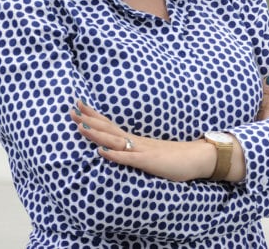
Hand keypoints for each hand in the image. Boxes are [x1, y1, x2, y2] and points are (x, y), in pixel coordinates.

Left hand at [70, 100, 214, 181]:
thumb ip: (134, 151)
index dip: (93, 116)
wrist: (197, 157)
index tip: (78, 106)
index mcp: (134, 139)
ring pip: (115, 141)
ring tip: (80, 127)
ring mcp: (142, 150)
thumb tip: (118, 150)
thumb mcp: (149, 153)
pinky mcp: (149, 162)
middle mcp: (135, 141)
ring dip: (97, 134)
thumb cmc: (173, 158)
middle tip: (70, 109)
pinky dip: (114, 155)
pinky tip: (101, 153)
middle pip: (108, 128)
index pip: (109, 124)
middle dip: (88, 119)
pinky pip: (129, 159)